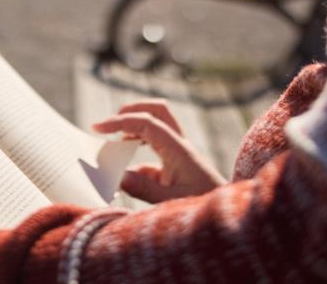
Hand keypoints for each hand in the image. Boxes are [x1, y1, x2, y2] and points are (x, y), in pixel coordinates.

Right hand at [93, 99, 225, 202]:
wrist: (230, 216)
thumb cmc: (203, 206)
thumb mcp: (171, 201)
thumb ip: (144, 189)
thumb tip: (118, 176)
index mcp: (178, 149)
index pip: (146, 122)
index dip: (120, 121)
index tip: (97, 129)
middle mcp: (179, 145)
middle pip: (156, 110)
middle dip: (130, 110)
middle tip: (109, 124)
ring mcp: (179, 153)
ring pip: (156, 124)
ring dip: (133, 127)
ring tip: (114, 144)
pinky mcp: (176, 164)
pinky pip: (154, 148)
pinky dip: (137, 150)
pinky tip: (127, 171)